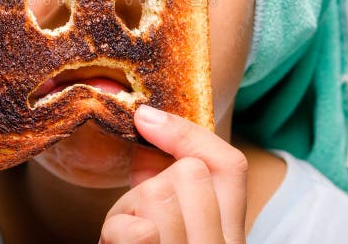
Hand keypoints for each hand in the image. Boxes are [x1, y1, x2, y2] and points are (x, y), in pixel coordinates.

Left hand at [99, 105, 247, 243]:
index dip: (186, 132)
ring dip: (129, 211)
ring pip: (158, 194)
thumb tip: (149, 126)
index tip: (145, 117)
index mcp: (229, 235)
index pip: (230, 164)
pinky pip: (138, 232)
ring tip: (129, 240)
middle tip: (140, 220)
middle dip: (150, 185)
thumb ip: (162, 182)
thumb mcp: (160, 222)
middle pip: (190, 172)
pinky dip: (117, 232)